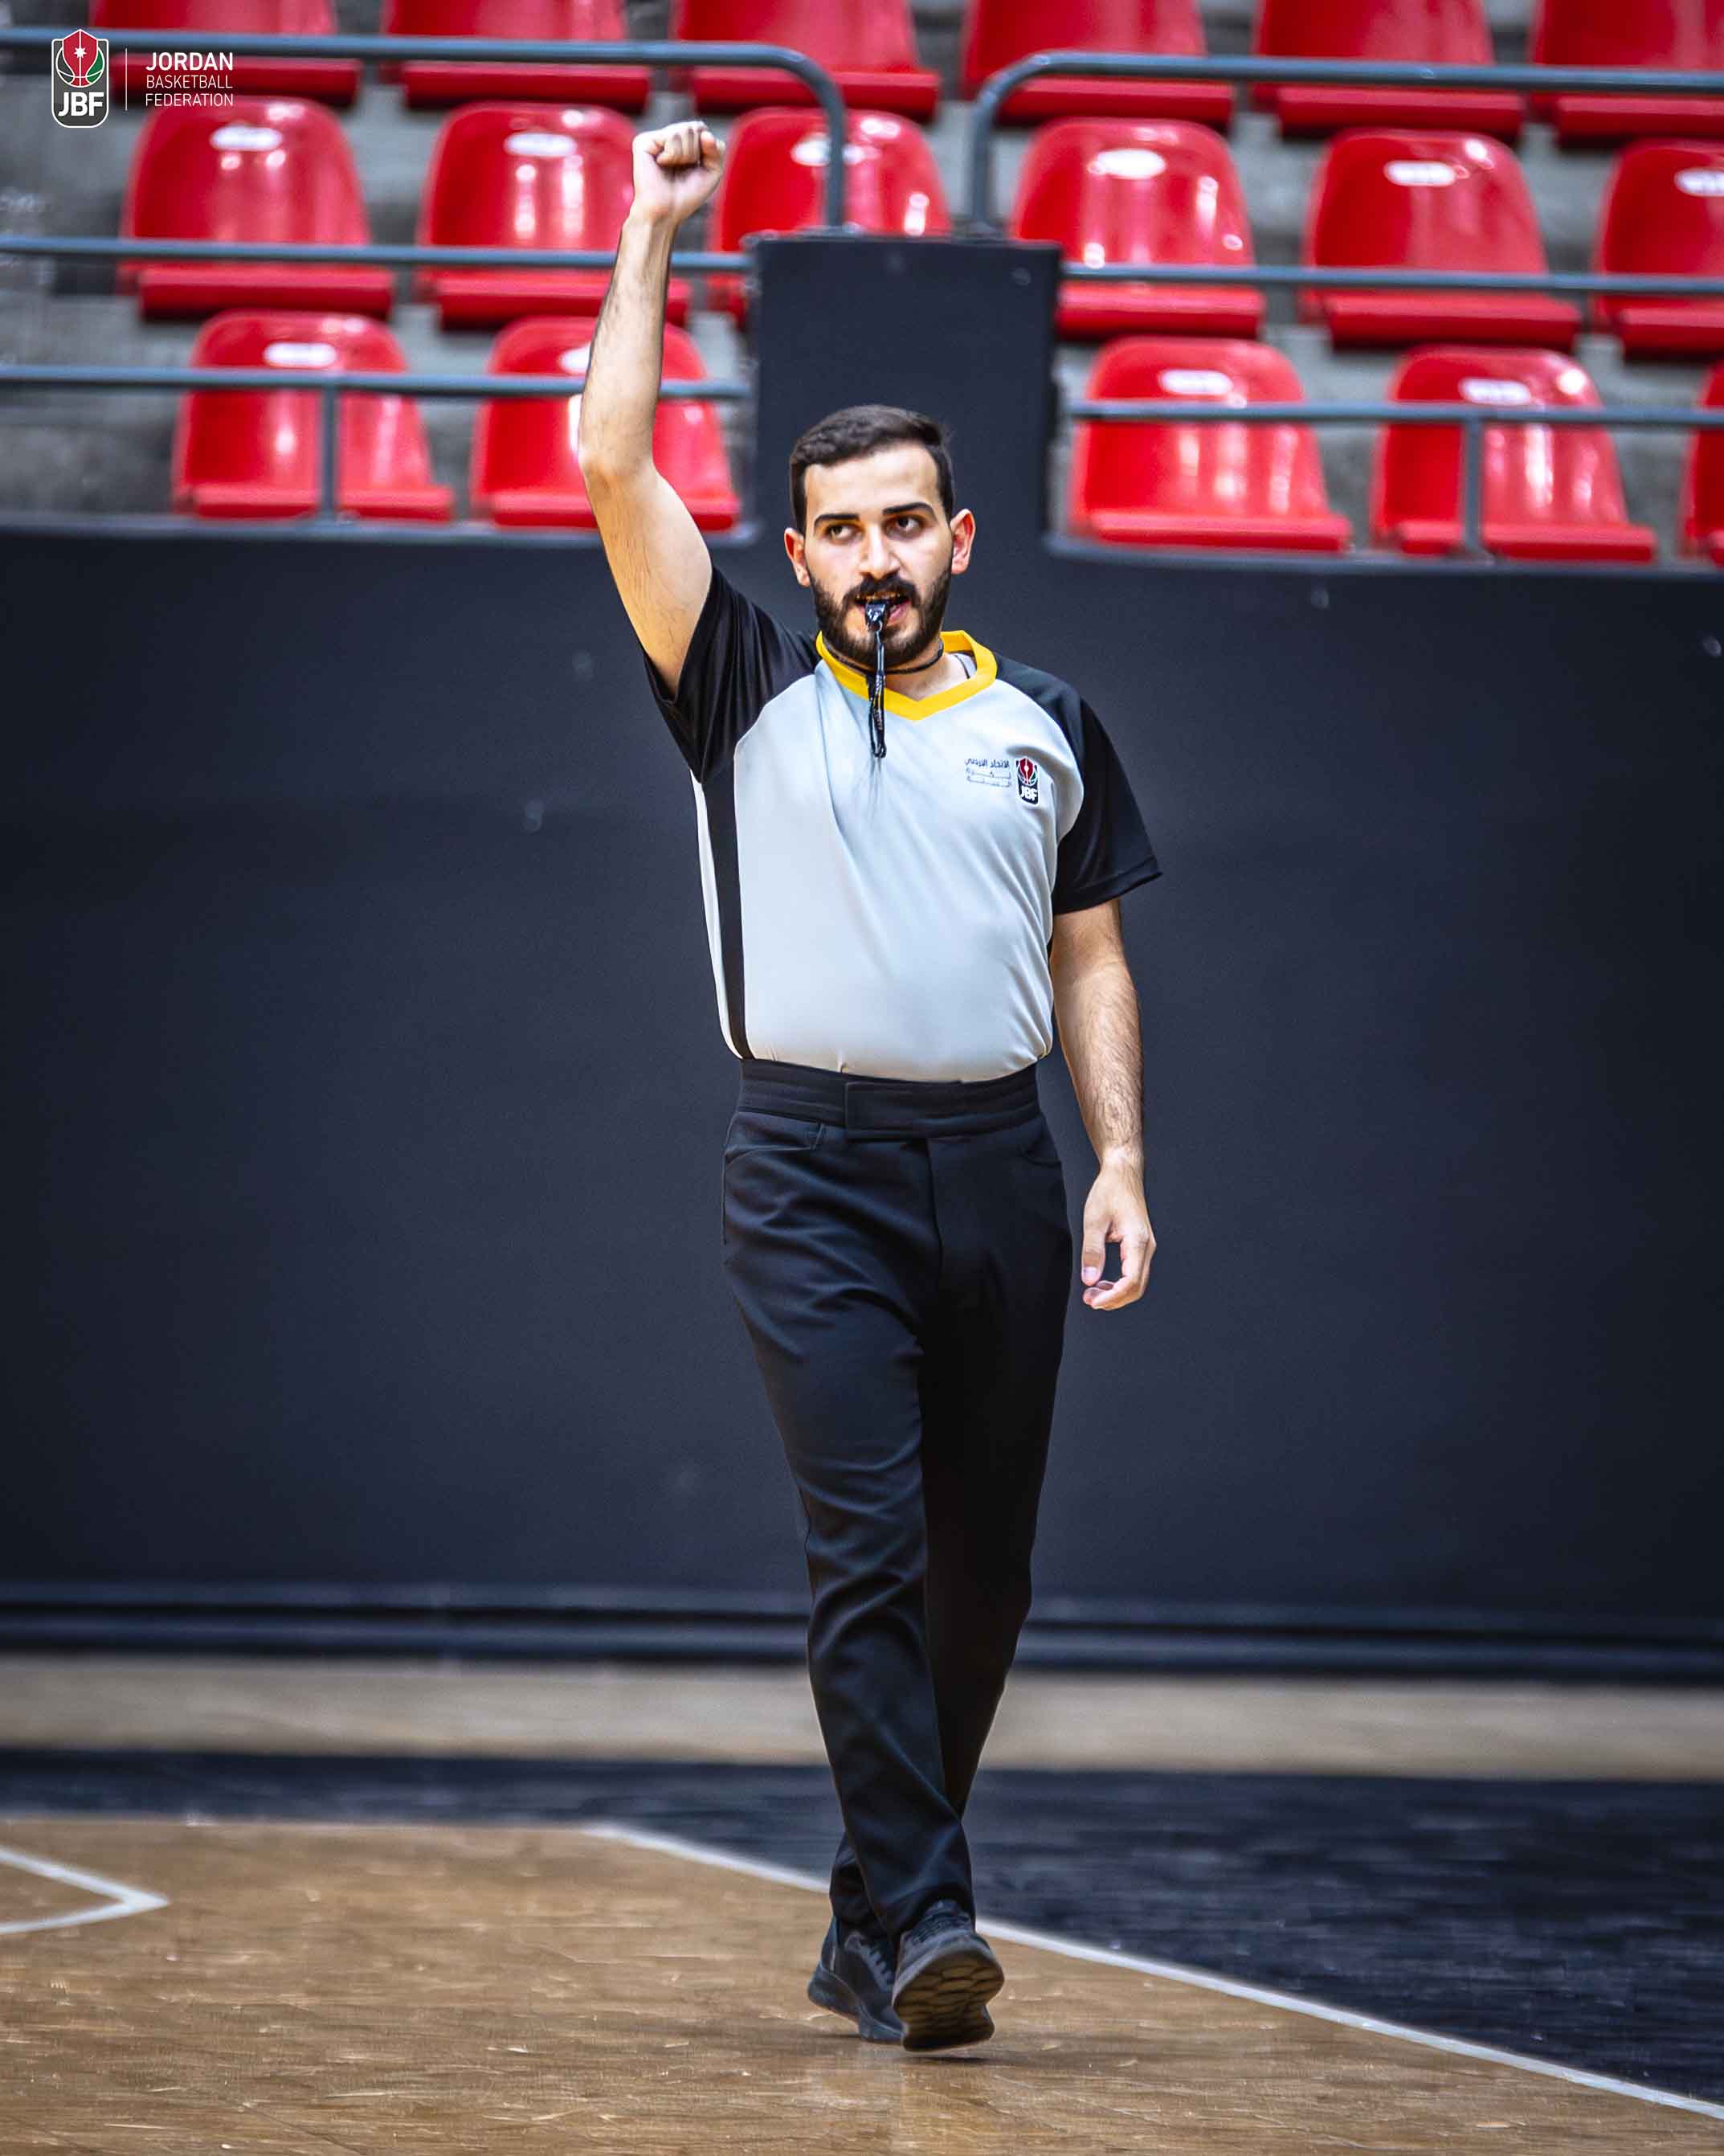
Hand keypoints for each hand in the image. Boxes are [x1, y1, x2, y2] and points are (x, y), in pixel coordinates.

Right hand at [629, 120, 724, 229]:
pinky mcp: (643, 141)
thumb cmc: (687, 195)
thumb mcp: (712, 172)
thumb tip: (704, 133)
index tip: (696, 167)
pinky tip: (661, 165)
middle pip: (695, 127)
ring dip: (684, 156)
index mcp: (682, 142)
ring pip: (684, 130)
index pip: (702, 128)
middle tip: (682, 170)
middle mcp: (667, 136)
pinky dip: (672, 155)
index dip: (707, 148)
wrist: (666, 213)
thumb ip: (717, 149)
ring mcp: (655, 138)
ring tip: (671, 169)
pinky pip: (671, 137)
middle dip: (695, 152)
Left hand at [1078, 1162, 1153, 1311]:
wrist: (1123, 1173)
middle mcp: (1147, 1247)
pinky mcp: (1141, 1245)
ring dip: (1116, 1293)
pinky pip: (1134, 1272)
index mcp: (1138, 1241)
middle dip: (1114, 1299)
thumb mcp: (1094, 1220)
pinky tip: (1103, 1282)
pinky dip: (1120, 1283)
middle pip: (1137, 1287)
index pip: (1131, 1281)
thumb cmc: (1109, 1192)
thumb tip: (1090, 1280)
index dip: (1112, 1296)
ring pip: (1137, 1282)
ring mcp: (1146, 1247)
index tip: (1093, 1301)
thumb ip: (1092, 1251)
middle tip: (1089, 1300)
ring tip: (1093, 1292)